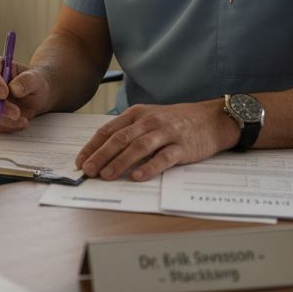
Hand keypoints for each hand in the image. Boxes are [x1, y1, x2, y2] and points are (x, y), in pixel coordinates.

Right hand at [0, 55, 51, 132]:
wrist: (35, 97)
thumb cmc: (34, 83)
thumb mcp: (36, 79)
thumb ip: (27, 81)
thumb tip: (15, 89)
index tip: (4, 94)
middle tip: (16, 113)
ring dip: (2, 118)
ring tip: (23, 120)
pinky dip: (5, 126)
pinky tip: (19, 123)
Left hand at [74, 100, 237, 180]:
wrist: (212, 119)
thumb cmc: (176, 121)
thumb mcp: (149, 118)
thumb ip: (128, 131)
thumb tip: (102, 151)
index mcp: (137, 114)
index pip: (108, 131)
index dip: (92, 147)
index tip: (80, 161)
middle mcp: (149, 121)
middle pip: (120, 139)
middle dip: (101, 156)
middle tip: (88, 171)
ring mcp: (166, 133)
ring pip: (138, 147)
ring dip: (120, 162)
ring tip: (106, 175)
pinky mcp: (182, 147)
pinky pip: (163, 157)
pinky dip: (149, 167)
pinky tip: (137, 177)